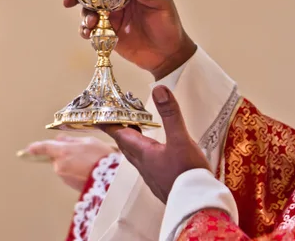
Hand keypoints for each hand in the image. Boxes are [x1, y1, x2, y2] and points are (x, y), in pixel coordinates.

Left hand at [25, 135, 116, 190]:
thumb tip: (59, 140)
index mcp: (62, 152)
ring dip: (71, 163)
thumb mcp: (88, 142)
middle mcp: (59, 166)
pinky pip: (70, 175)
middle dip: (64, 153)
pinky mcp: (71, 186)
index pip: (43, 148)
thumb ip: (70, 141)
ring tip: (89, 161)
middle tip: (81, 151)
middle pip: (56, 157)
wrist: (113, 179)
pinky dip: (76, 171)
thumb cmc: (103, 157)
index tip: (28, 149)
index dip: (35, 148)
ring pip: (63, 166)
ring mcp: (65, 178)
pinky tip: (89, 169)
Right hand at [55, 0, 196, 79]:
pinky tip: (88, 34)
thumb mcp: (162, 5)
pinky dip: (85, 30)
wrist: (167, 54)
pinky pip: (89, 29)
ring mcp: (109, 16)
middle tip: (68, 0)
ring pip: (86, 10)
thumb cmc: (168, 25)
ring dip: (83, 15)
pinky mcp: (106, 33)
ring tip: (90, 23)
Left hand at [103, 85, 209, 203]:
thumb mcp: (181, 140)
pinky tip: (155, 152)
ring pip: (136, 154)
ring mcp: (151, 175)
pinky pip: (147, 163)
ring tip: (135, 130)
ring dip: (132, 141)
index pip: (119, 133)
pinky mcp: (161, 182)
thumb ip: (170, 114)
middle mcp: (142, 164)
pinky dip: (145, 152)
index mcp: (142, 152)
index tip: (97, 115)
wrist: (197, 206)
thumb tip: (159, 89)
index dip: (108, 122)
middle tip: (116, 117)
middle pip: (125, 143)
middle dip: (120, 129)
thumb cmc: (187, 173)